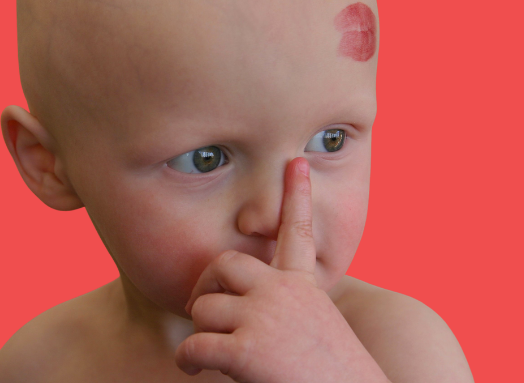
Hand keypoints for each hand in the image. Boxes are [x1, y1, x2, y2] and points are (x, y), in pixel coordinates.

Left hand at [175, 157, 389, 382]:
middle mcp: (283, 292)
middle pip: (225, 264)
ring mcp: (264, 317)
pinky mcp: (246, 349)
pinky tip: (195, 369)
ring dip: (199, 331)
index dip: (298, 194)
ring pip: (204, 308)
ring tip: (203, 355)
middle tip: (203, 309)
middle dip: (206, 285)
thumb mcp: (318, 328)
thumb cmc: (334, 376)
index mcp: (304, 287)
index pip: (299, 232)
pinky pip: (195, 344)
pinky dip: (188, 359)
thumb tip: (254, 316)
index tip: (297, 162)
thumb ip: (291, 308)